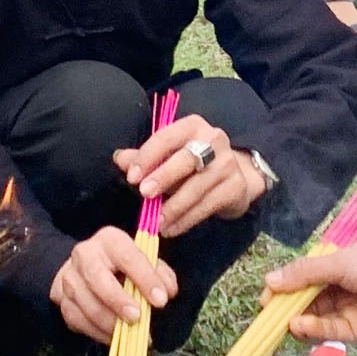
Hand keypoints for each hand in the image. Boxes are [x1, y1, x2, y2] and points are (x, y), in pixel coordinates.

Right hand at [50, 226, 180, 344]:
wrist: (85, 268)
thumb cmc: (121, 265)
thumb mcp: (144, 260)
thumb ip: (160, 273)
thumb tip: (167, 291)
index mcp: (110, 239)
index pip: (127, 256)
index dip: (145, 278)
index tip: (161, 299)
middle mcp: (85, 254)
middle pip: (98, 279)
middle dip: (119, 301)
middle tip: (138, 318)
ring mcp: (69, 278)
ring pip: (87, 304)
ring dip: (110, 323)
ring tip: (130, 334)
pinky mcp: (62, 300)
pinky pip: (78, 320)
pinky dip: (98, 333)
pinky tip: (115, 338)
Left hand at [116, 114, 267, 236]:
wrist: (234, 177)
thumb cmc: (192, 165)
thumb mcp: (168, 157)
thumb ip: (145, 158)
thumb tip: (120, 159)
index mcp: (192, 126)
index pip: (166, 137)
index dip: (147, 156)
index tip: (131, 177)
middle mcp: (213, 140)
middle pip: (187, 159)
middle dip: (164, 176)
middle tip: (145, 194)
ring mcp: (228, 163)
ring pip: (197, 187)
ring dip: (174, 207)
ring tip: (156, 222)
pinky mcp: (236, 187)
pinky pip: (208, 205)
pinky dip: (187, 219)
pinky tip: (171, 229)